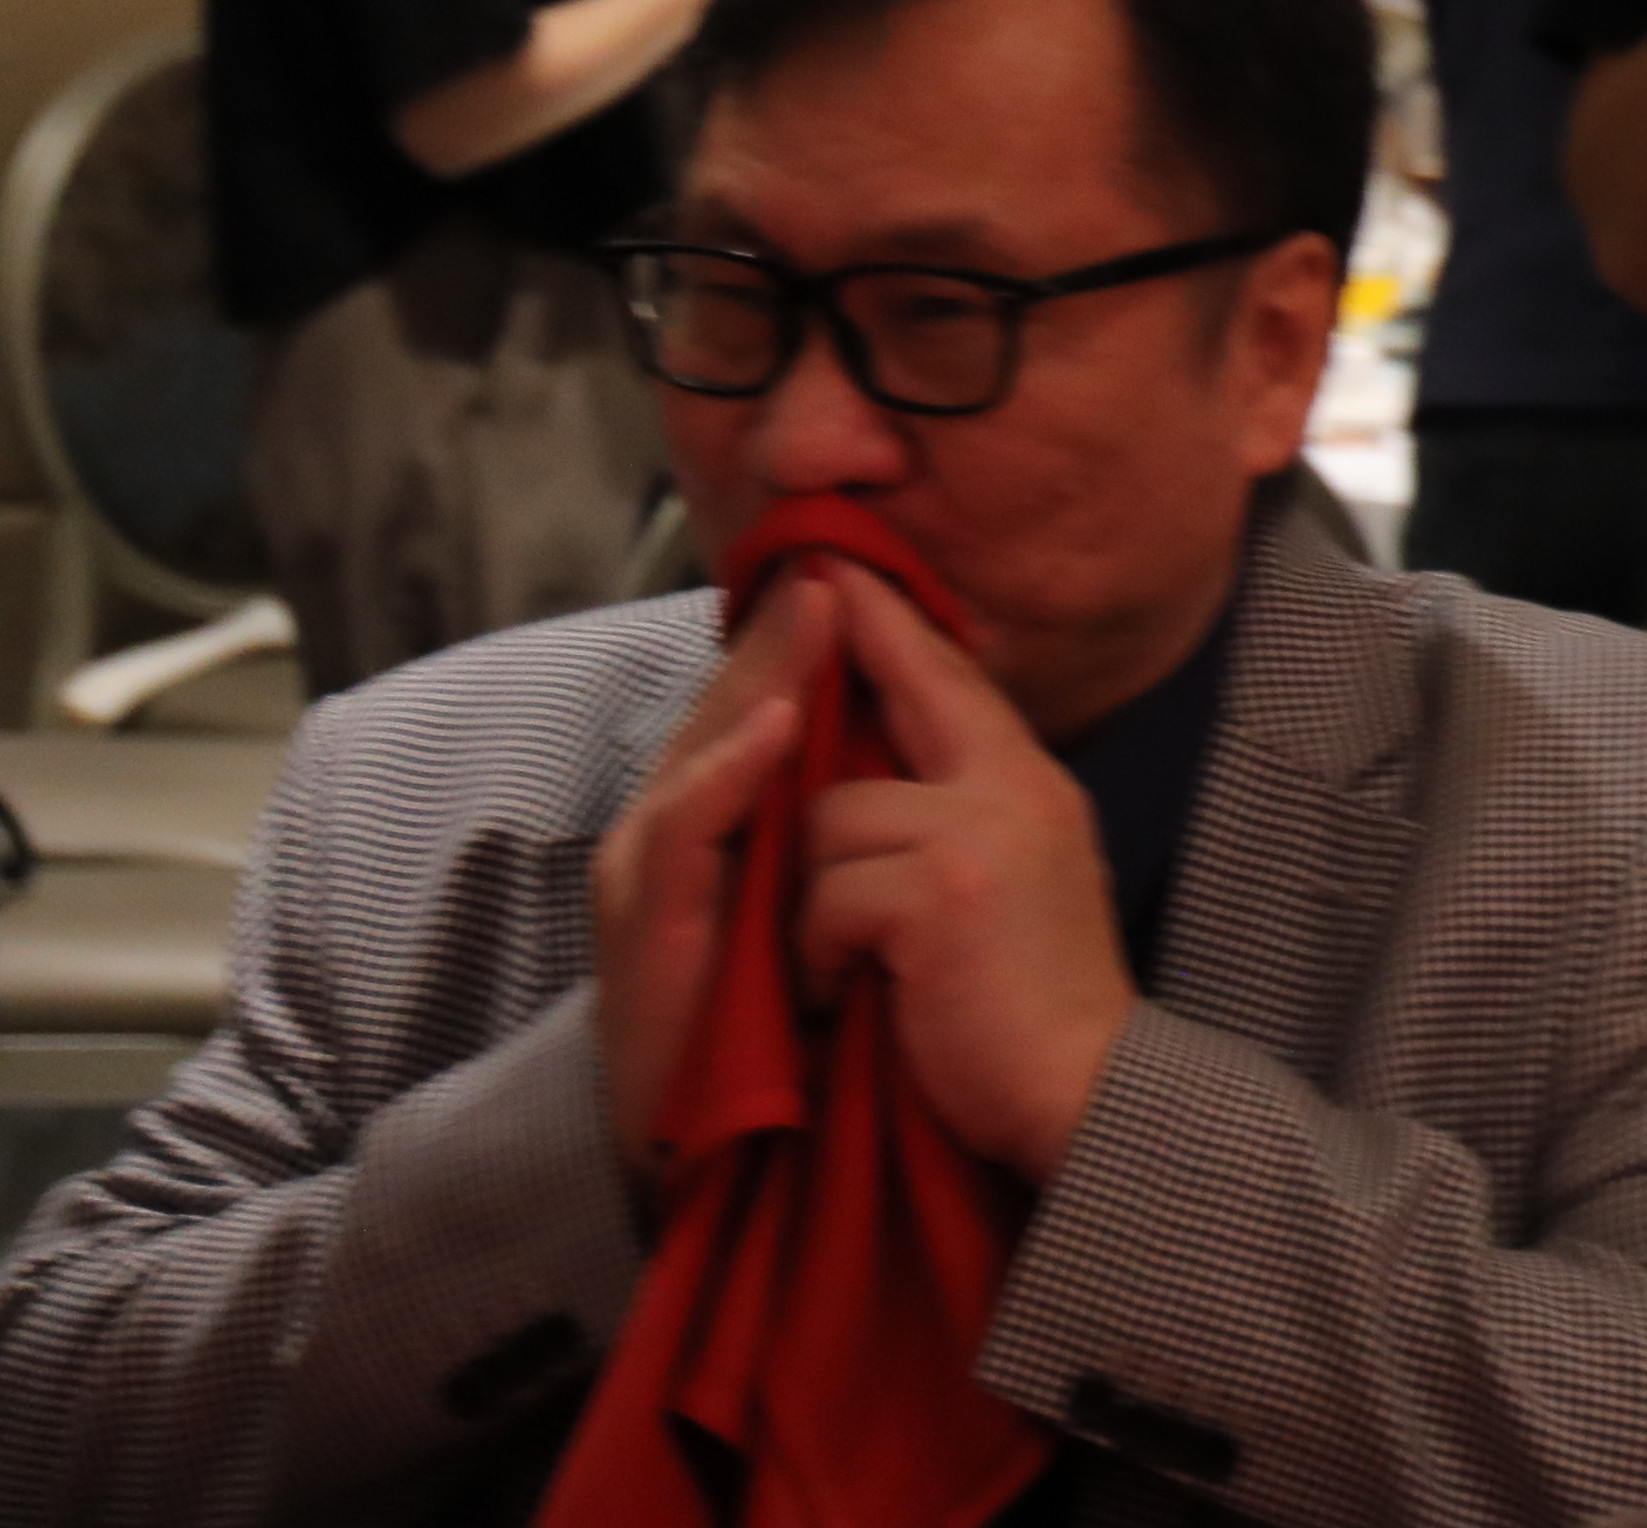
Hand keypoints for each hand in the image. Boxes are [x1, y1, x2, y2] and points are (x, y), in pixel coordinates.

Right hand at [591, 567, 842, 1170]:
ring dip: (759, 681)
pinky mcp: (647, 932)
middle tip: (841, 556)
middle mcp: (686, 833)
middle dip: (788, 632)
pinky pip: (686, 836)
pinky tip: (771, 733)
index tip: (874, 563)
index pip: (775, 702)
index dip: (819, 636)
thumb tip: (936, 738)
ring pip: (706, 751)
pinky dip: (727, 777)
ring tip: (812, 614)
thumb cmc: (797, 1024)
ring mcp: (655, 878)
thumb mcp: (844, 899)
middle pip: (737, 705)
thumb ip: (863, 819)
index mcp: (737, 820)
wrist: (740, 1151)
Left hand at [792, 568, 1139, 1184]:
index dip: (889, 620)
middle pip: (895, 699)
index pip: (951, 672)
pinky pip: (825, 891)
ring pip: (831, 815)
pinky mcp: (940, 893)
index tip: (837, 570)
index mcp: (1030, 780)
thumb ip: (963, 812)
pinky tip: (843, 991)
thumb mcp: (1013, 878)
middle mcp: (1014, 785)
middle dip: (827, 680)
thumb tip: (874, 775)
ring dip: (810, 897)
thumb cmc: (1028, 1006)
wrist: (1084, 1094)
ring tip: (835, 961)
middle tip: (784, 628)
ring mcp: (981, 832)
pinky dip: (815, 951)